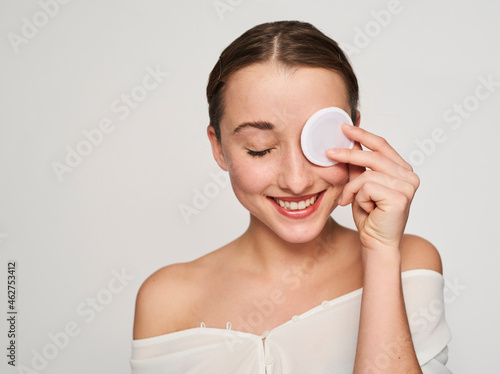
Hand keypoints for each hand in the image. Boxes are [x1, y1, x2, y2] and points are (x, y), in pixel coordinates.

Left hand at [326, 124, 419, 251]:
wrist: (376, 243)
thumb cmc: (369, 216)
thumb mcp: (360, 186)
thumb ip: (358, 166)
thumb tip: (348, 142)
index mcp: (403, 170)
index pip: (382, 145)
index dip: (362, 135)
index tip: (344, 127)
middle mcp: (409, 176)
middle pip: (373, 156)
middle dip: (347, 154)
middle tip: (328, 153)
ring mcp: (407, 186)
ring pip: (366, 174)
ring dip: (351, 188)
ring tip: (348, 200)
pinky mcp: (400, 197)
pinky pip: (367, 186)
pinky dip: (357, 197)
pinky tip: (364, 209)